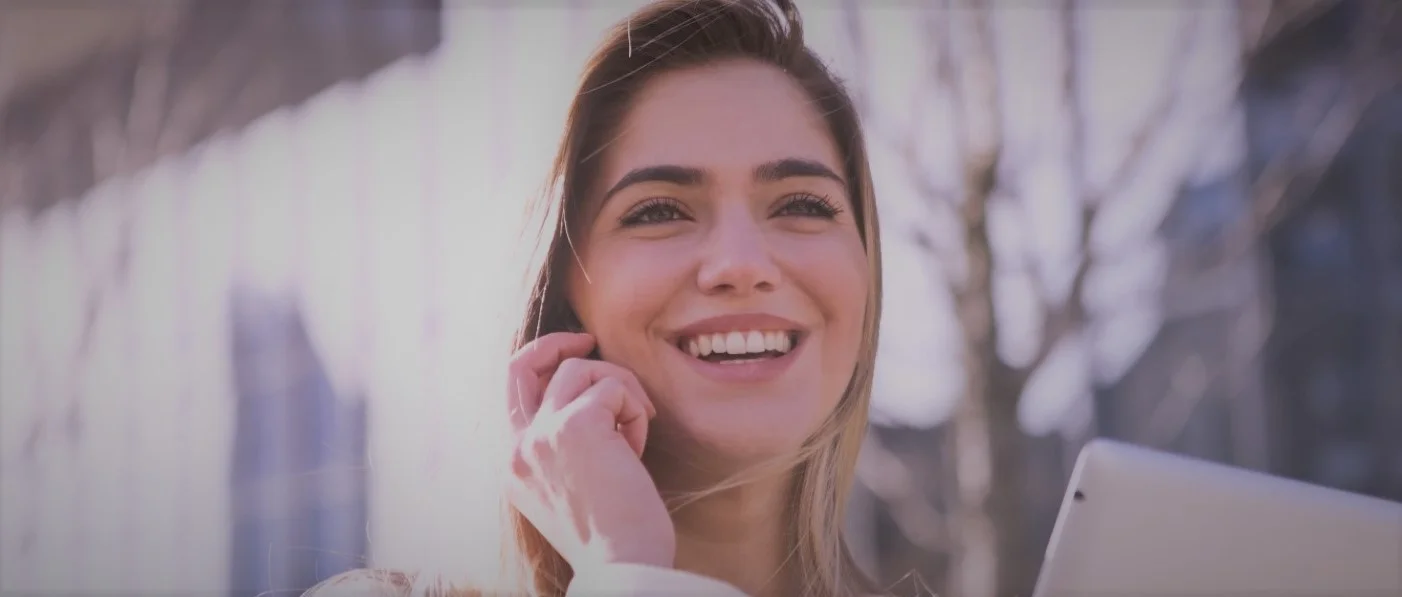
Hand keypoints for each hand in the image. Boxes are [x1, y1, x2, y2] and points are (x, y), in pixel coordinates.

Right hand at [505, 332, 675, 569]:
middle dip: (557, 343)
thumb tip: (593, 402)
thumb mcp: (573, 489)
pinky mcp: (577, 425)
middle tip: (590, 340)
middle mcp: (519, 447)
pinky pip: (614, 387)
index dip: (541, 363)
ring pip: (581, 370)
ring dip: (620, 390)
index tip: (575, 355)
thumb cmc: (614, 537)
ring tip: (636, 429)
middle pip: (523, 364)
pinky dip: (635, 410)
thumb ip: (565, 448)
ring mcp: (543, 434)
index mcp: (515, 466)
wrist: (622, 566)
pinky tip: (638, 449)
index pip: (512, 393)